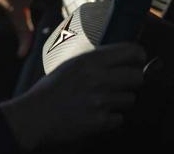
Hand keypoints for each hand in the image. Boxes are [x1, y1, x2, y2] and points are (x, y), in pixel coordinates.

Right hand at [0, 43, 145, 151]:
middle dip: (133, 80)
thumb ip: (92, 61)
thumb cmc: (49, 89)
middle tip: (123, 83)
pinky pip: (119, 118)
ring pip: (130, 99)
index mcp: (89, 60)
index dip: (138, 56)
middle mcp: (98, 78)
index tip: (139, 59)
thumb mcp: (68, 65)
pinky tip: (96, 114)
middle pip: (137, 76)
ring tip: (102, 101)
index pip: (131, 51)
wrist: (35, 115)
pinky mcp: (101, 121)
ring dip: (120, 101)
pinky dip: (111, 118)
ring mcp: (101, 100)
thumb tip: (117, 60)